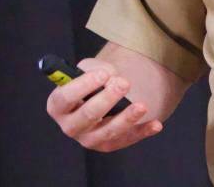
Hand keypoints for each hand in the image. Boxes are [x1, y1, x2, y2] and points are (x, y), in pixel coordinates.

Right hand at [46, 57, 162, 151]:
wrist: (100, 93)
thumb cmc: (90, 80)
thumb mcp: (88, 68)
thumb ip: (95, 70)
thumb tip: (111, 77)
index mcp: (57, 106)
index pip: (65, 99)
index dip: (82, 86)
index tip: (103, 74)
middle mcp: (70, 126)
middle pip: (87, 116)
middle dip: (107, 99)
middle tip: (124, 83)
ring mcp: (88, 138)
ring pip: (108, 132)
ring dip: (126, 118)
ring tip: (141, 106)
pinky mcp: (107, 145)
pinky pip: (126, 140)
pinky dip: (142, 132)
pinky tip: (155, 124)